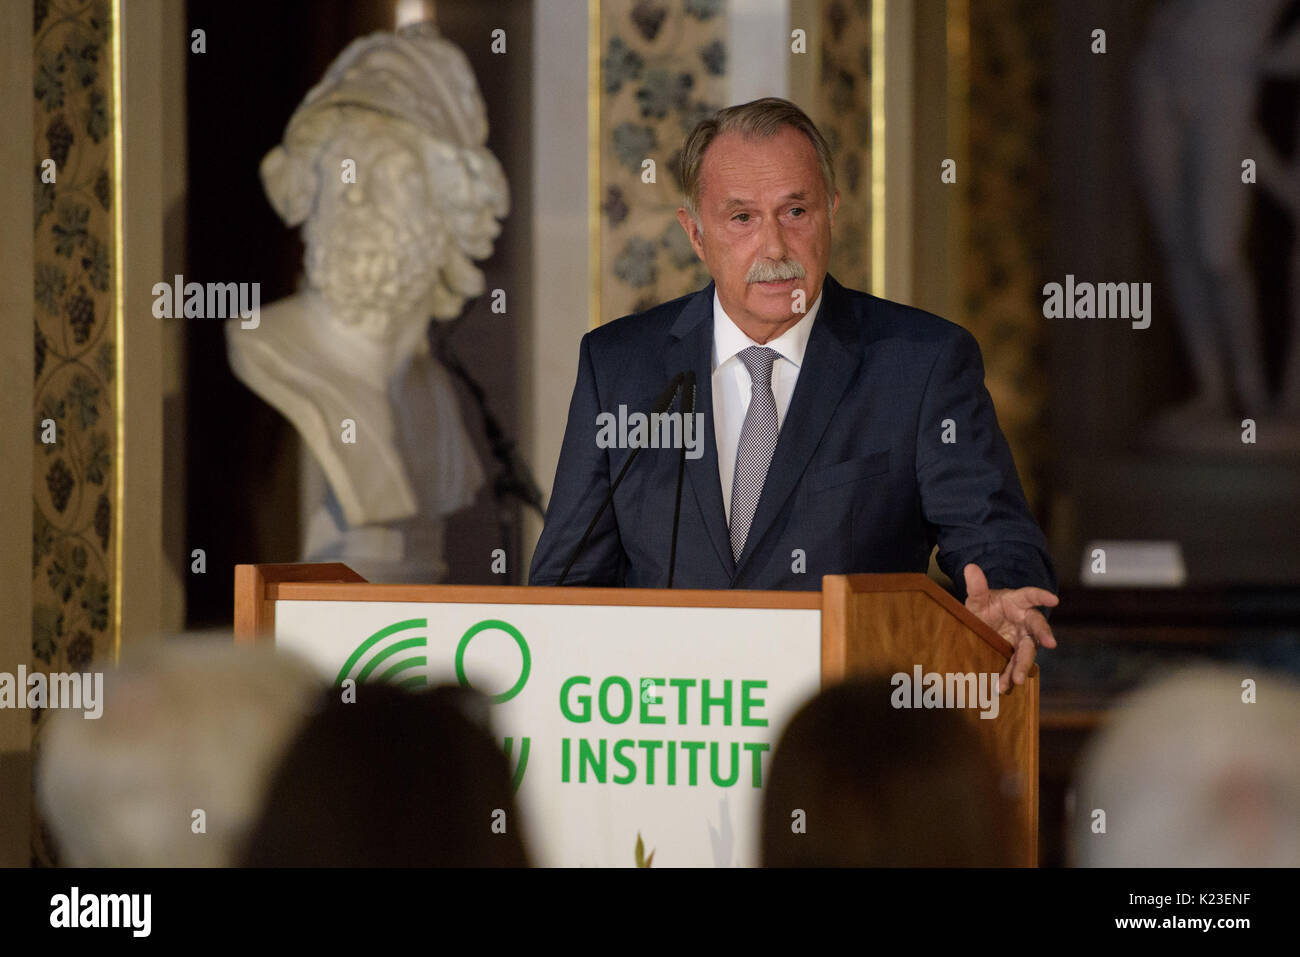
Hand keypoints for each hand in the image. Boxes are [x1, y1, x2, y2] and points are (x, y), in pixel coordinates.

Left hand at [962, 563, 1058, 693]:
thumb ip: (976, 587)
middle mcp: (1025, 621)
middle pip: (1037, 627)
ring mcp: (1022, 639)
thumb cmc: (985, 608)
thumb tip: (970, 568)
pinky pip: (1014, 665)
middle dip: (1044, 634)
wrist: (983, 625)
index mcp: (1018, 602)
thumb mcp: (977, 599)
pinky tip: (1001, 687)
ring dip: (1022, 665)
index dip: (1042, 596)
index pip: (1031, 596)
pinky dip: (1008, 676)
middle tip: (1050, 643)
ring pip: (1027, 651)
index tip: (1054, 599)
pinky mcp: (1015, 654)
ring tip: (1015, 679)